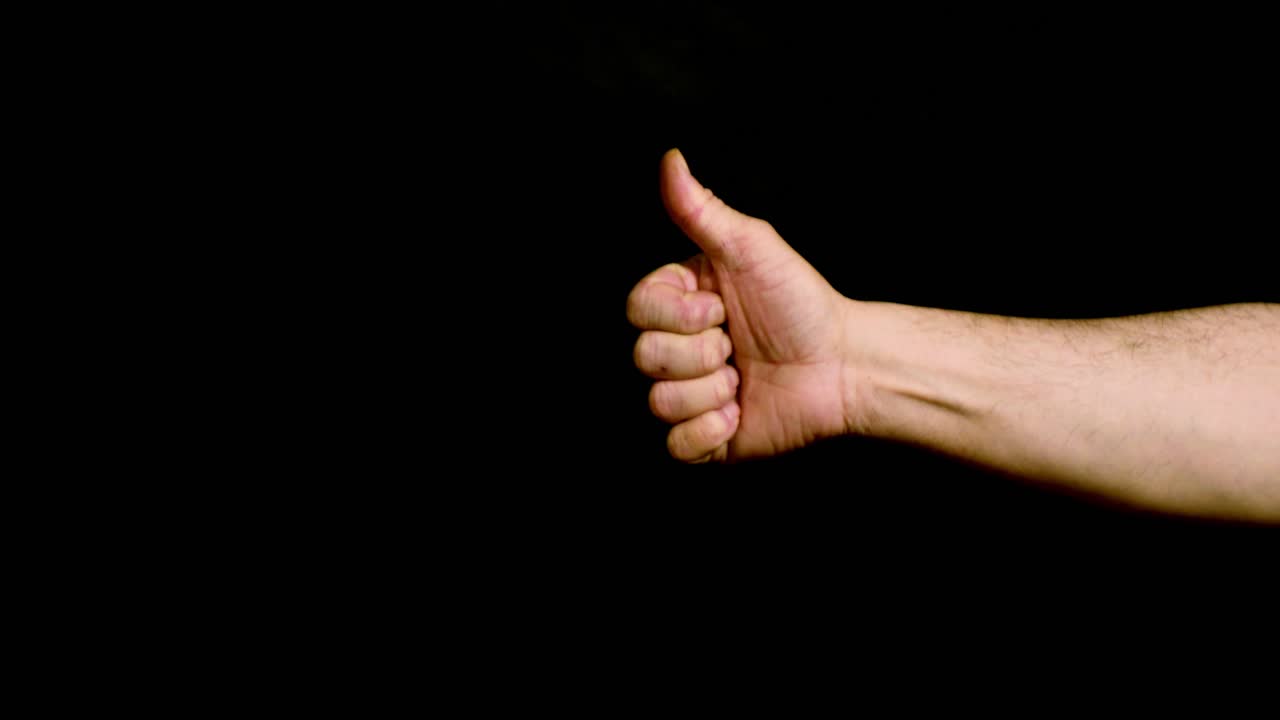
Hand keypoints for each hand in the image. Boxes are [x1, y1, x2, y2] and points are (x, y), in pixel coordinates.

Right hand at [628, 149, 853, 461]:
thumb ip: (701, 210)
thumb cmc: (801, 303)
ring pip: (659, 402)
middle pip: (644, 357)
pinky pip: (676, 446)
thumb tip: (671, 158)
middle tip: (739, 345)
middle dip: (701, 353)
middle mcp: (678, 349)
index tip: (722, 307)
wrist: (844, 365)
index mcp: (679, 305)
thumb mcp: (751, 248)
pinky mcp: (705, 439)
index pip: (636, 311)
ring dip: (712, 391)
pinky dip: (709, 432)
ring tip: (746, 380)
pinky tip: (739, 415)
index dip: (679, 315)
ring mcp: (689, 395)